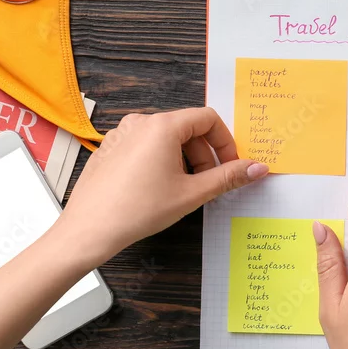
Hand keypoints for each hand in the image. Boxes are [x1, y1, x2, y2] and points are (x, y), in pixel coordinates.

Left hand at [58, 108, 267, 262]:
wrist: (89, 229)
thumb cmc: (138, 210)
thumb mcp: (192, 194)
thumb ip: (228, 177)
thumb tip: (258, 168)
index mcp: (162, 126)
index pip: (208, 118)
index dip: (225, 142)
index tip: (230, 166)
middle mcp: (141, 122)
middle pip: (187, 128)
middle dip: (205, 154)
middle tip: (209, 183)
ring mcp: (122, 134)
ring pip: (166, 138)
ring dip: (184, 159)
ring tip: (184, 189)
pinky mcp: (110, 148)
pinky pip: (146, 146)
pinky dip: (162, 161)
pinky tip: (158, 190)